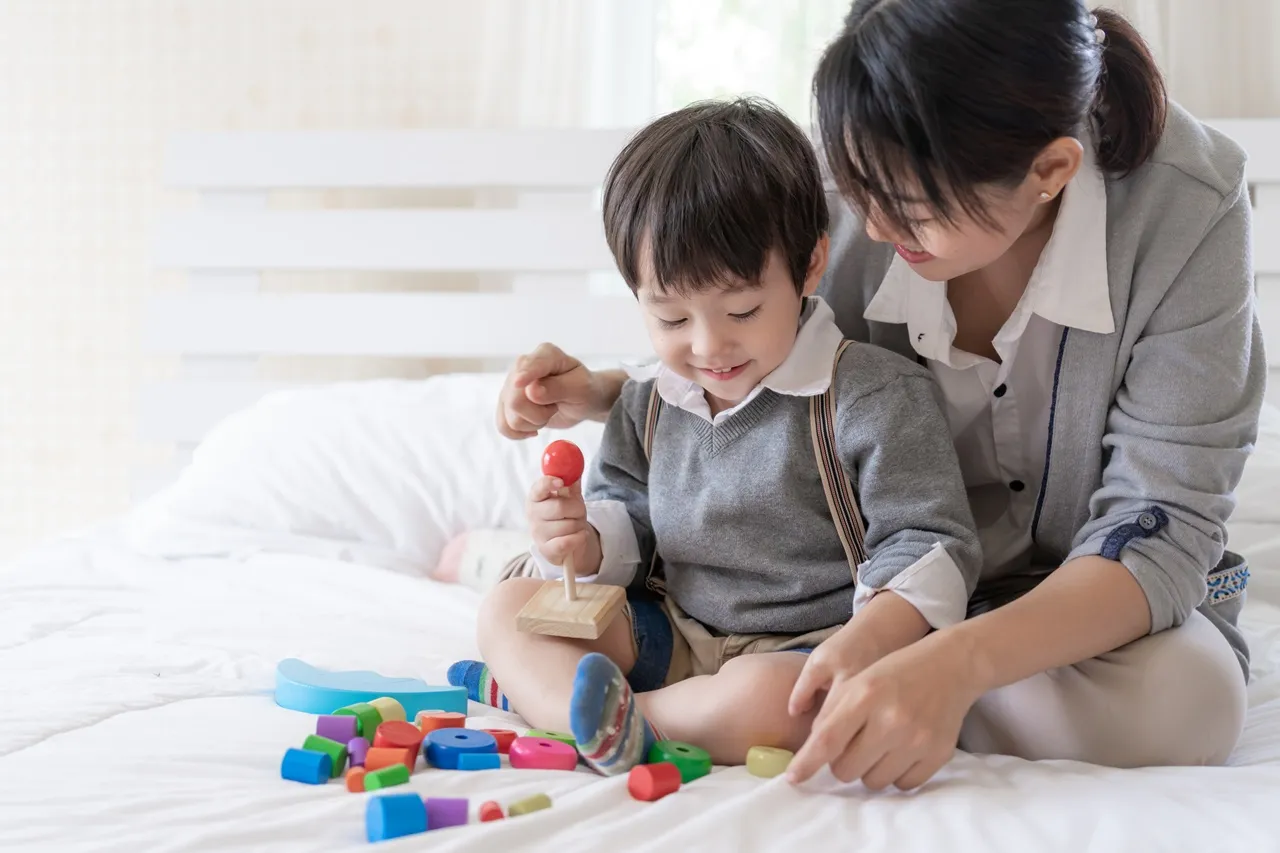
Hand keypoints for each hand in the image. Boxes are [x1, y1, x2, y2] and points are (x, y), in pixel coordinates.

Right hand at [496, 343, 602, 438]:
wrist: (581, 402)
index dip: (524, 376)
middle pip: (515, 400)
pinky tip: (534, 427)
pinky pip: (503, 426)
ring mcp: (511, 385)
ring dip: (534, 423)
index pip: (529, 366)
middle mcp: (523, 366)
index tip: (520, 383)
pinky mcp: (506, 402)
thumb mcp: (581, 388)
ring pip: (511, 417)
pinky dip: (520, 433)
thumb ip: (558, 387)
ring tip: (548, 411)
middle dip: (538, 414)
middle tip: (554, 408)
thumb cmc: (584, 390)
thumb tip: (531, 391)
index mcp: (546, 355)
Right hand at [526, 475, 599, 572]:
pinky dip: (579, 537)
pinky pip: (568, 541)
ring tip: (575, 525)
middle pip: (559, 507)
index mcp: (535, 497)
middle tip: (579, 510)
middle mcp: (533, 515)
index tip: (560, 481)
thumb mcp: (570, 496)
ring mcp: (538, 534)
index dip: (549, 482)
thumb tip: (576, 464)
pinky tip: (577, 536)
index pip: (538, 488)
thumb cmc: (566, 515)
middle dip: (576, 508)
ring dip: (579, 524)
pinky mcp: (547, 550)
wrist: (567, 543)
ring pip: (568, 525)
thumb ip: (572, 481)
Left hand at [787, 631, 981, 790]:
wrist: (950, 666)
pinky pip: (903, 785)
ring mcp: (917, 740)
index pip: (827, 739)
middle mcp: (891, 720)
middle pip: (847, 770)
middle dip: (842, 762)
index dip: (807, 762)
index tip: (793, 778)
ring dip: (869, 769)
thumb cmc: (894, 672)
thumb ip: (832, 712)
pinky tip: (900, 751)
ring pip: (873, 782)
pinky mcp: (937, 754)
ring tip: (878, 745)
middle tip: (853, 745)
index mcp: (865, 695)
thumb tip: (811, 751)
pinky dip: (896, 774)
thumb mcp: (858, 680)